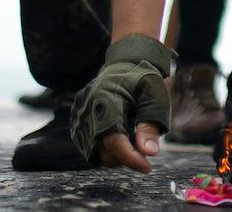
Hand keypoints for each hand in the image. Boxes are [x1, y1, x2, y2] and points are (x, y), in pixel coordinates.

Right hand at [69, 36, 171, 172]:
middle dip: (127, 155)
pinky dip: (107, 150)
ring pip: (98, 154)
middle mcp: (87, 110)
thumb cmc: (142, 79)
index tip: (147, 167)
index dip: (131, 158)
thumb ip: (151, 123)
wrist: (124, 64)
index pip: (114, 140)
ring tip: (133, 135)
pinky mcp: (77, 124)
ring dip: (117, 154)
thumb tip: (149, 152)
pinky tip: (121, 136)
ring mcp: (79, 118)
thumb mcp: (154, 96)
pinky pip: (91, 149)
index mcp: (105, 100)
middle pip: (105, 152)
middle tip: (145, 144)